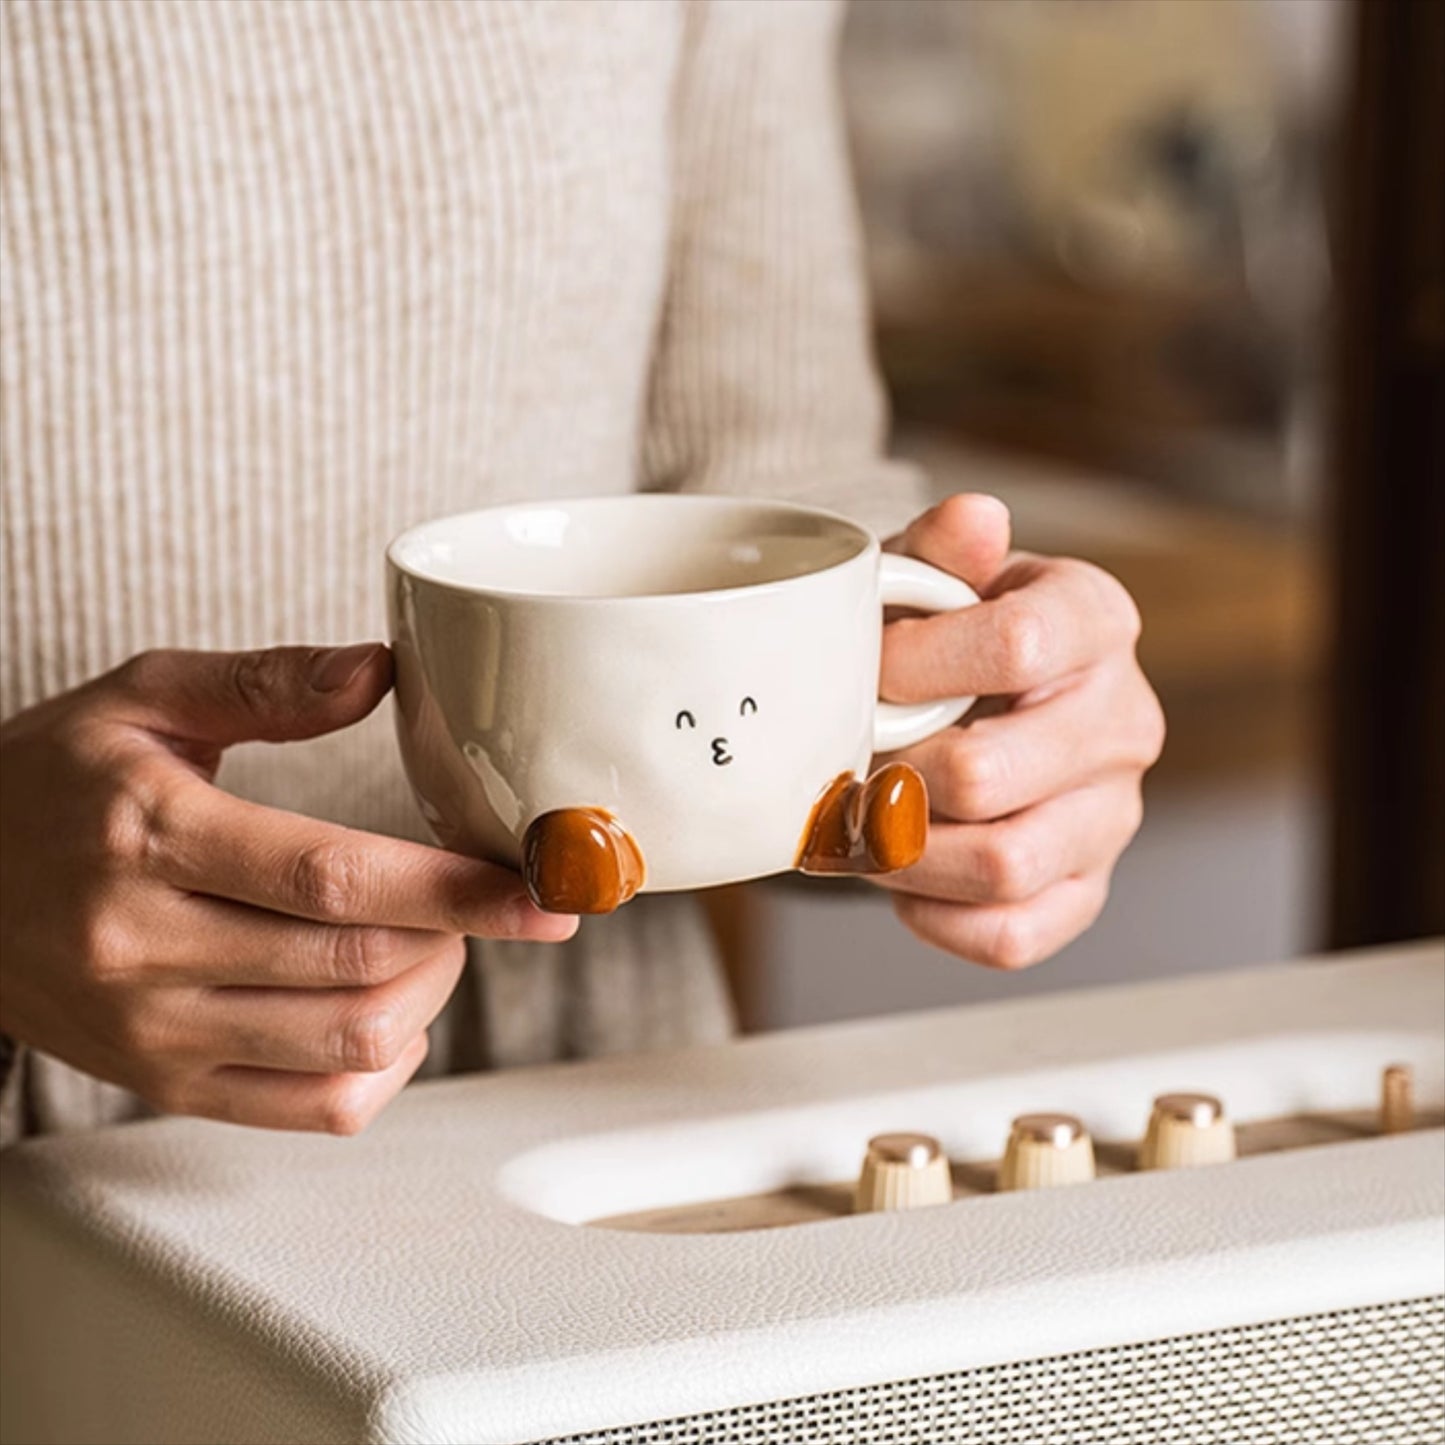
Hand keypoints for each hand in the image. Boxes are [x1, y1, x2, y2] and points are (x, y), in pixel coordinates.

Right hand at [0, 645, 575, 1132]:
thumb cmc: (49, 781)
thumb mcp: (141, 698)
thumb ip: (265, 682)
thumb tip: (381, 670)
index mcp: (149, 833)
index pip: (334, 878)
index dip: (455, 889)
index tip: (539, 889)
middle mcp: (144, 944)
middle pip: (357, 966)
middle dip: (459, 936)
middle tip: (486, 898)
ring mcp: (152, 1031)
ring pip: (347, 1044)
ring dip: (431, 995)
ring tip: (435, 942)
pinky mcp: (163, 1085)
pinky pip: (312, 1111)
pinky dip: (383, 1067)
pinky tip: (388, 1010)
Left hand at [875, 494, 1164, 967]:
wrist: (964, 700)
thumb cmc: (940, 632)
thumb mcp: (930, 576)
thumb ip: (943, 549)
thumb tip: (976, 516)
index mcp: (1096, 621)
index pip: (1020, 646)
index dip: (915, 666)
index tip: (867, 671)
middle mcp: (1124, 720)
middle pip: (991, 774)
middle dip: (891, 774)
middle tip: (848, 762)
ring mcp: (1113, 814)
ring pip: (1002, 866)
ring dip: (903, 853)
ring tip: (864, 820)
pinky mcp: (1086, 889)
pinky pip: (1012, 934)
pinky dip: (934, 916)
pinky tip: (904, 876)